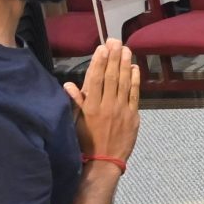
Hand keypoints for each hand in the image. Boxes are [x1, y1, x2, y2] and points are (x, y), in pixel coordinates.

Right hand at [66, 40, 142, 160]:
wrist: (104, 161)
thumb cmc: (85, 142)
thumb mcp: (75, 123)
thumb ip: (75, 102)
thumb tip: (69, 84)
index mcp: (90, 107)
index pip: (95, 79)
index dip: (99, 62)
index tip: (102, 48)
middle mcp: (107, 106)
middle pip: (111, 76)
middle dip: (113, 57)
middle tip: (116, 41)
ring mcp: (122, 110)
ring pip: (123, 83)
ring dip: (125, 64)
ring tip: (126, 50)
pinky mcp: (133, 116)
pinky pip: (134, 94)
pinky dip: (135, 80)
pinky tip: (135, 68)